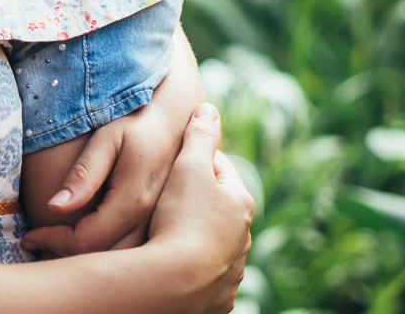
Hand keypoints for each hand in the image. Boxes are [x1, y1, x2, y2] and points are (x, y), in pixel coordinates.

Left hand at [21, 57, 207, 256]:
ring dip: (86, 259)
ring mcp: (159, 225)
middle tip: (36, 244)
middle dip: (65, 255)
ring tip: (54, 245)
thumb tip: (55, 207)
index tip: (28, 236)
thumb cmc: (136, 122)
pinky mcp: (161, 224)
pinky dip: (105, 255)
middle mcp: (149, 220)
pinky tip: (83, 242)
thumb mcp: (107, 139)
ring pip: (120, 261)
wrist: (176, 118)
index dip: (53, 242)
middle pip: (103, 258)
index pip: (86, 240)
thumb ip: (84, 174)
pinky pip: (131, 252)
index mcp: (132, 200)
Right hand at [146, 104, 254, 312]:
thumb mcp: (187, 166)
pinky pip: (204, 275)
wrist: (177, 281)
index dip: (191, 160)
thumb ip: (199, 135)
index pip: (216, 169)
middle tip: (162, 198)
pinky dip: (191, 267)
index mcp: (239, 201)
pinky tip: (171, 263)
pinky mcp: (218, 297)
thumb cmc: (182, 218)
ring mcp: (232, 269)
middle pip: (215, 208)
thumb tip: (209, 109)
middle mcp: (242, 237)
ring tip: (164, 232)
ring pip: (211, 242)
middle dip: (193, 200)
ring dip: (193, 236)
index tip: (169, 162)